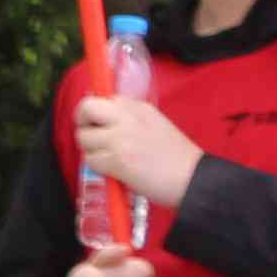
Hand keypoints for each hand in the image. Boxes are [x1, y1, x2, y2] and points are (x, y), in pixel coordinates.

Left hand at [73, 90, 200, 210]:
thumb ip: (128, 119)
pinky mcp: (117, 160)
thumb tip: (100, 121)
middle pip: (86, 108)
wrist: (194, 178)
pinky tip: (114, 172)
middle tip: (91, 138)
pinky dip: (97, 168)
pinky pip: (90, 160)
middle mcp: (127, 117)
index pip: (101, 98)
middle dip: (82, 123)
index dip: (94, 113)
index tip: (98, 125)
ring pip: (84, 138)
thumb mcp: (154, 124)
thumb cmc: (176, 157)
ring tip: (109, 159)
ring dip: (91, 151)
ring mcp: (120, 138)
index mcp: (138, 107)